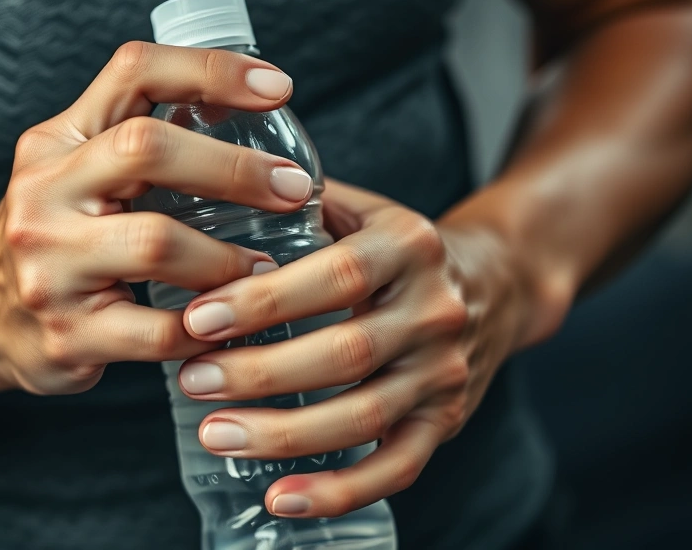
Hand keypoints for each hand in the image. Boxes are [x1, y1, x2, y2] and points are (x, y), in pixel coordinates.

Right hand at [0, 42, 312, 394]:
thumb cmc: (55, 237)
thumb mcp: (74, 173)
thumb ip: (139, 143)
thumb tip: (249, 117)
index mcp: (57, 141)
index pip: (134, 73)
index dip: (211, 70)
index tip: (278, 87)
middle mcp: (44, 192)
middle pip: (146, 148)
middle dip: (235, 167)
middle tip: (292, 188)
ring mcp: (48, 265)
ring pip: (157, 243)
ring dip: (229, 258)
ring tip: (266, 269)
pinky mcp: (66, 334)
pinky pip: (159, 332)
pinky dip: (208, 330)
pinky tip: (229, 326)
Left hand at [175, 178, 538, 516]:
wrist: (499, 282)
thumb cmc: (401, 247)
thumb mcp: (366, 208)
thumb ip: (301, 202)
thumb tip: (211, 192)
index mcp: (409, 246)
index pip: (335, 276)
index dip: (264, 301)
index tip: (198, 318)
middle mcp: (434, 310)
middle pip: (345, 354)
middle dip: (259, 373)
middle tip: (192, 379)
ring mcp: (445, 372)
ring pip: (364, 416)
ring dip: (283, 434)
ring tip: (215, 434)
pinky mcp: (448, 420)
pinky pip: (396, 468)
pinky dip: (338, 491)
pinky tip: (280, 498)